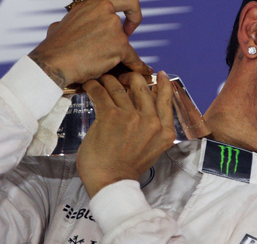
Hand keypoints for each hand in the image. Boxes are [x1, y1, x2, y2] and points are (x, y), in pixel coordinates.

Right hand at [28, 0, 150, 88]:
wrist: (54, 62)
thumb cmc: (55, 47)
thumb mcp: (63, 23)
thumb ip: (75, 21)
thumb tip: (68, 25)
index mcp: (95, 2)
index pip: (128, 0)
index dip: (133, 13)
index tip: (128, 26)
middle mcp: (107, 11)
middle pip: (123, 26)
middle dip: (122, 36)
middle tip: (116, 45)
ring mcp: (114, 28)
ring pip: (125, 43)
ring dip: (117, 54)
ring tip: (104, 63)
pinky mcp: (120, 45)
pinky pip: (133, 58)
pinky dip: (136, 65)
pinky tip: (140, 70)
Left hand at [76, 71, 175, 196]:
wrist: (110, 183)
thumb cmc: (127, 167)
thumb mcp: (151, 148)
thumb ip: (152, 128)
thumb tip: (145, 108)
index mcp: (164, 131)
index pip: (166, 100)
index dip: (163, 84)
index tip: (159, 74)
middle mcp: (151, 122)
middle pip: (142, 88)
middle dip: (132, 77)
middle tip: (123, 75)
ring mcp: (131, 118)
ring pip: (120, 88)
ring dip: (109, 80)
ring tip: (103, 77)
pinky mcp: (111, 116)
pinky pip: (102, 94)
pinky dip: (95, 86)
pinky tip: (90, 84)